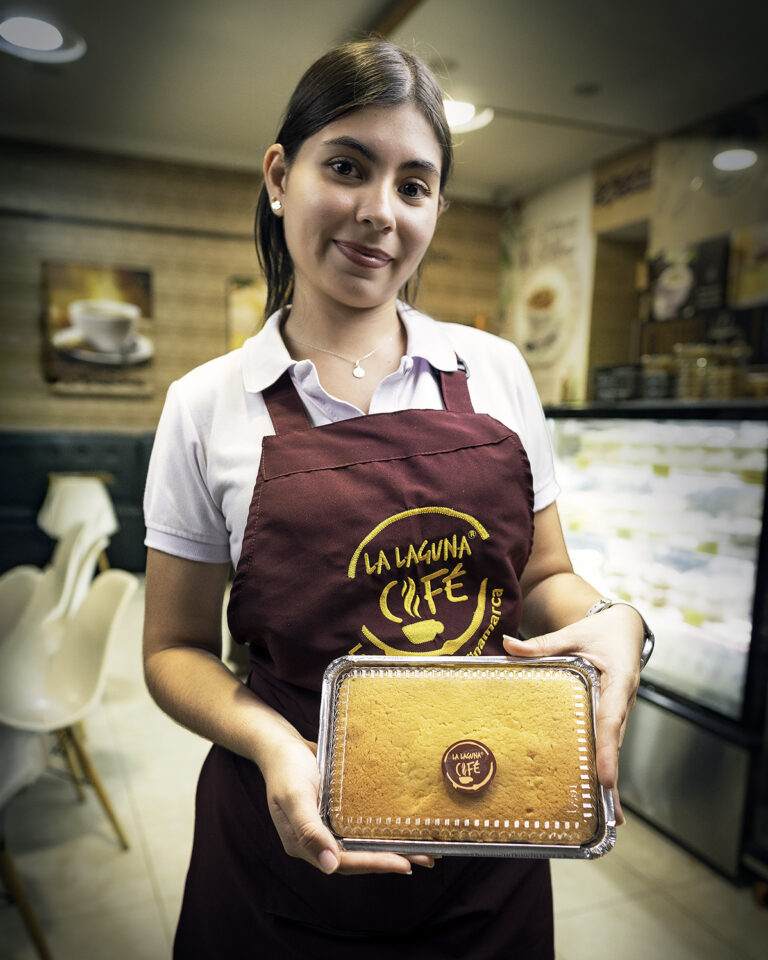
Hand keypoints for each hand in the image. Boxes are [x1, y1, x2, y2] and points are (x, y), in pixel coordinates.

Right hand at [259, 733, 435, 874]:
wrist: (279, 744)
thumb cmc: (285, 767)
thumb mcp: (294, 796)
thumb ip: (309, 831)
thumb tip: (329, 865)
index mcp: (303, 844)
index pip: (344, 862)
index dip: (374, 864)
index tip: (404, 865)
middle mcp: (317, 841)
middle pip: (358, 858)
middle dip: (391, 859)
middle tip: (426, 859)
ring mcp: (326, 827)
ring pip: (361, 844)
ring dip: (390, 847)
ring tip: (422, 849)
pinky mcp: (334, 813)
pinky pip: (359, 827)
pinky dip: (379, 830)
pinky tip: (398, 827)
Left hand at [503, 604, 643, 824]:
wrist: (624, 628)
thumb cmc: (601, 631)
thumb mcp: (573, 634)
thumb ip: (543, 644)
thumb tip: (507, 644)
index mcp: (618, 681)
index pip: (611, 719)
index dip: (607, 751)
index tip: (607, 779)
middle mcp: (623, 701)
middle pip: (614, 743)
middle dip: (609, 776)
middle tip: (605, 813)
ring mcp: (620, 710)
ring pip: (613, 746)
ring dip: (609, 776)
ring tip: (604, 814)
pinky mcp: (613, 714)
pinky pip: (607, 739)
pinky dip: (604, 763)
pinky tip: (600, 793)